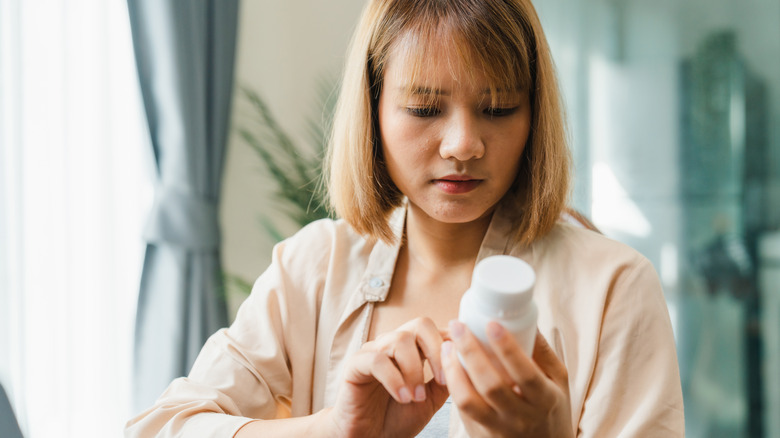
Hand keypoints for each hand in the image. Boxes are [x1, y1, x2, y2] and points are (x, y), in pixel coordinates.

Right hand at [324, 317, 449, 437]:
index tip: (461, 369)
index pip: (436, 330)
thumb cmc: (397, 417)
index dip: (451, 344)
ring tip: (417, 397)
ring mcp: (372, 351)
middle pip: (420, 324)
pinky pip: (377, 360)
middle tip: (441, 380)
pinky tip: (402, 398)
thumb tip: (466, 359)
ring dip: (415, 370)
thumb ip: (446, 377)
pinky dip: (394, 379)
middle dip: (436, 350)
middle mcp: (392, 344)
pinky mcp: (354, 365)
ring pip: (400, 340)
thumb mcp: (431, 399)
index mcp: (412, 349)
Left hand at [441, 320, 572, 437]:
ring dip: (454, 369)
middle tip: (459, 326)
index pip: (526, 374)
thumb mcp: (558, 381)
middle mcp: (521, 417)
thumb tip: (527, 318)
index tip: (492, 324)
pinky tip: (449, 365)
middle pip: (491, 385)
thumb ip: (543, 351)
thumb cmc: (551, 408)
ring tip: (448, 346)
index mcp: (545, 400)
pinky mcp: (480, 434)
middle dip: (471, 352)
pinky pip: (461, 409)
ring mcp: (499, 428)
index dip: (507, 349)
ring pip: (468, 400)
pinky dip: (453, 384)